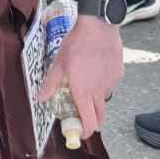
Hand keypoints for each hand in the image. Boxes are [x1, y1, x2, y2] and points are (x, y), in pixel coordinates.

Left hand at [37, 15, 122, 139]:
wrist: (98, 26)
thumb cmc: (77, 44)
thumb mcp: (58, 63)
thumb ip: (51, 84)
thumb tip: (40, 98)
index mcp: (83, 92)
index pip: (89, 124)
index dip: (85, 132)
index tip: (78, 131)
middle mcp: (99, 92)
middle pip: (100, 117)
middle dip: (91, 121)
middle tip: (81, 113)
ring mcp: (110, 83)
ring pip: (104, 99)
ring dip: (95, 99)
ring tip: (86, 83)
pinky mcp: (118, 73)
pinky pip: (110, 85)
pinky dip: (103, 83)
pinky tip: (96, 69)